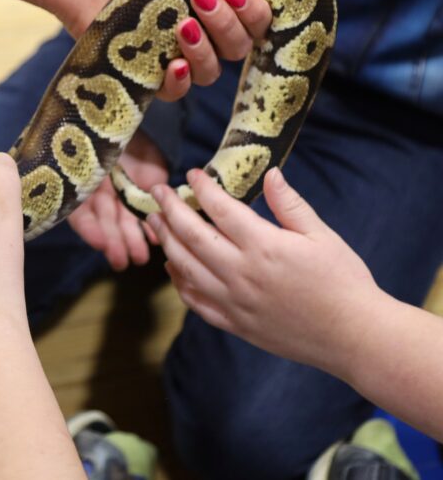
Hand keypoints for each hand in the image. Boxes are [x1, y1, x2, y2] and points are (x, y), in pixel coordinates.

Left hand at [8, 0, 271, 100]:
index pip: (257, 18)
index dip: (258, 12)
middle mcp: (199, 25)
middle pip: (239, 48)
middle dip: (232, 26)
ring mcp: (169, 49)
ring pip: (210, 72)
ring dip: (207, 51)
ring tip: (184, 23)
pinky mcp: (138, 69)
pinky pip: (171, 93)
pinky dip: (179, 82)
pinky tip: (173, 64)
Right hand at [67, 133, 167, 269]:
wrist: (125, 106)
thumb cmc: (100, 125)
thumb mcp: (90, 142)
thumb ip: (83, 161)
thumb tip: (77, 180)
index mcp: (79, 181)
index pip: (79, 212)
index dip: (89, 228)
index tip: (99, 243)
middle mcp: (99, 190)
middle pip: (104, 220)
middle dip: (113, 240)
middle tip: (121, 260)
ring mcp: (121, 191)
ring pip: (123, 220)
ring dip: (130, 240)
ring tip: (139, 258)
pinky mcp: (144, 189)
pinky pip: (145, 210)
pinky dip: (151, 224)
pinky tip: (156, 237)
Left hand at [147, 168, 380, 370]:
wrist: (353, 337)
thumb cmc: (343, 282)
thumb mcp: (322, 236)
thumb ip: (289, 204)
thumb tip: (269, 173)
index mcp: (264, 246)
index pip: (220, 209)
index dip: (202, 188)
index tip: (191, 174)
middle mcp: (241, 273)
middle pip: (191, 236)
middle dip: (170, 209)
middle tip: (158, 192)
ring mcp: (233, 301)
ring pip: (185, 267)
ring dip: (166, 241)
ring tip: (155, 222)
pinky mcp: (233, 323)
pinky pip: (194, 300)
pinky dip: (178, 281)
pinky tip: (173, 266)